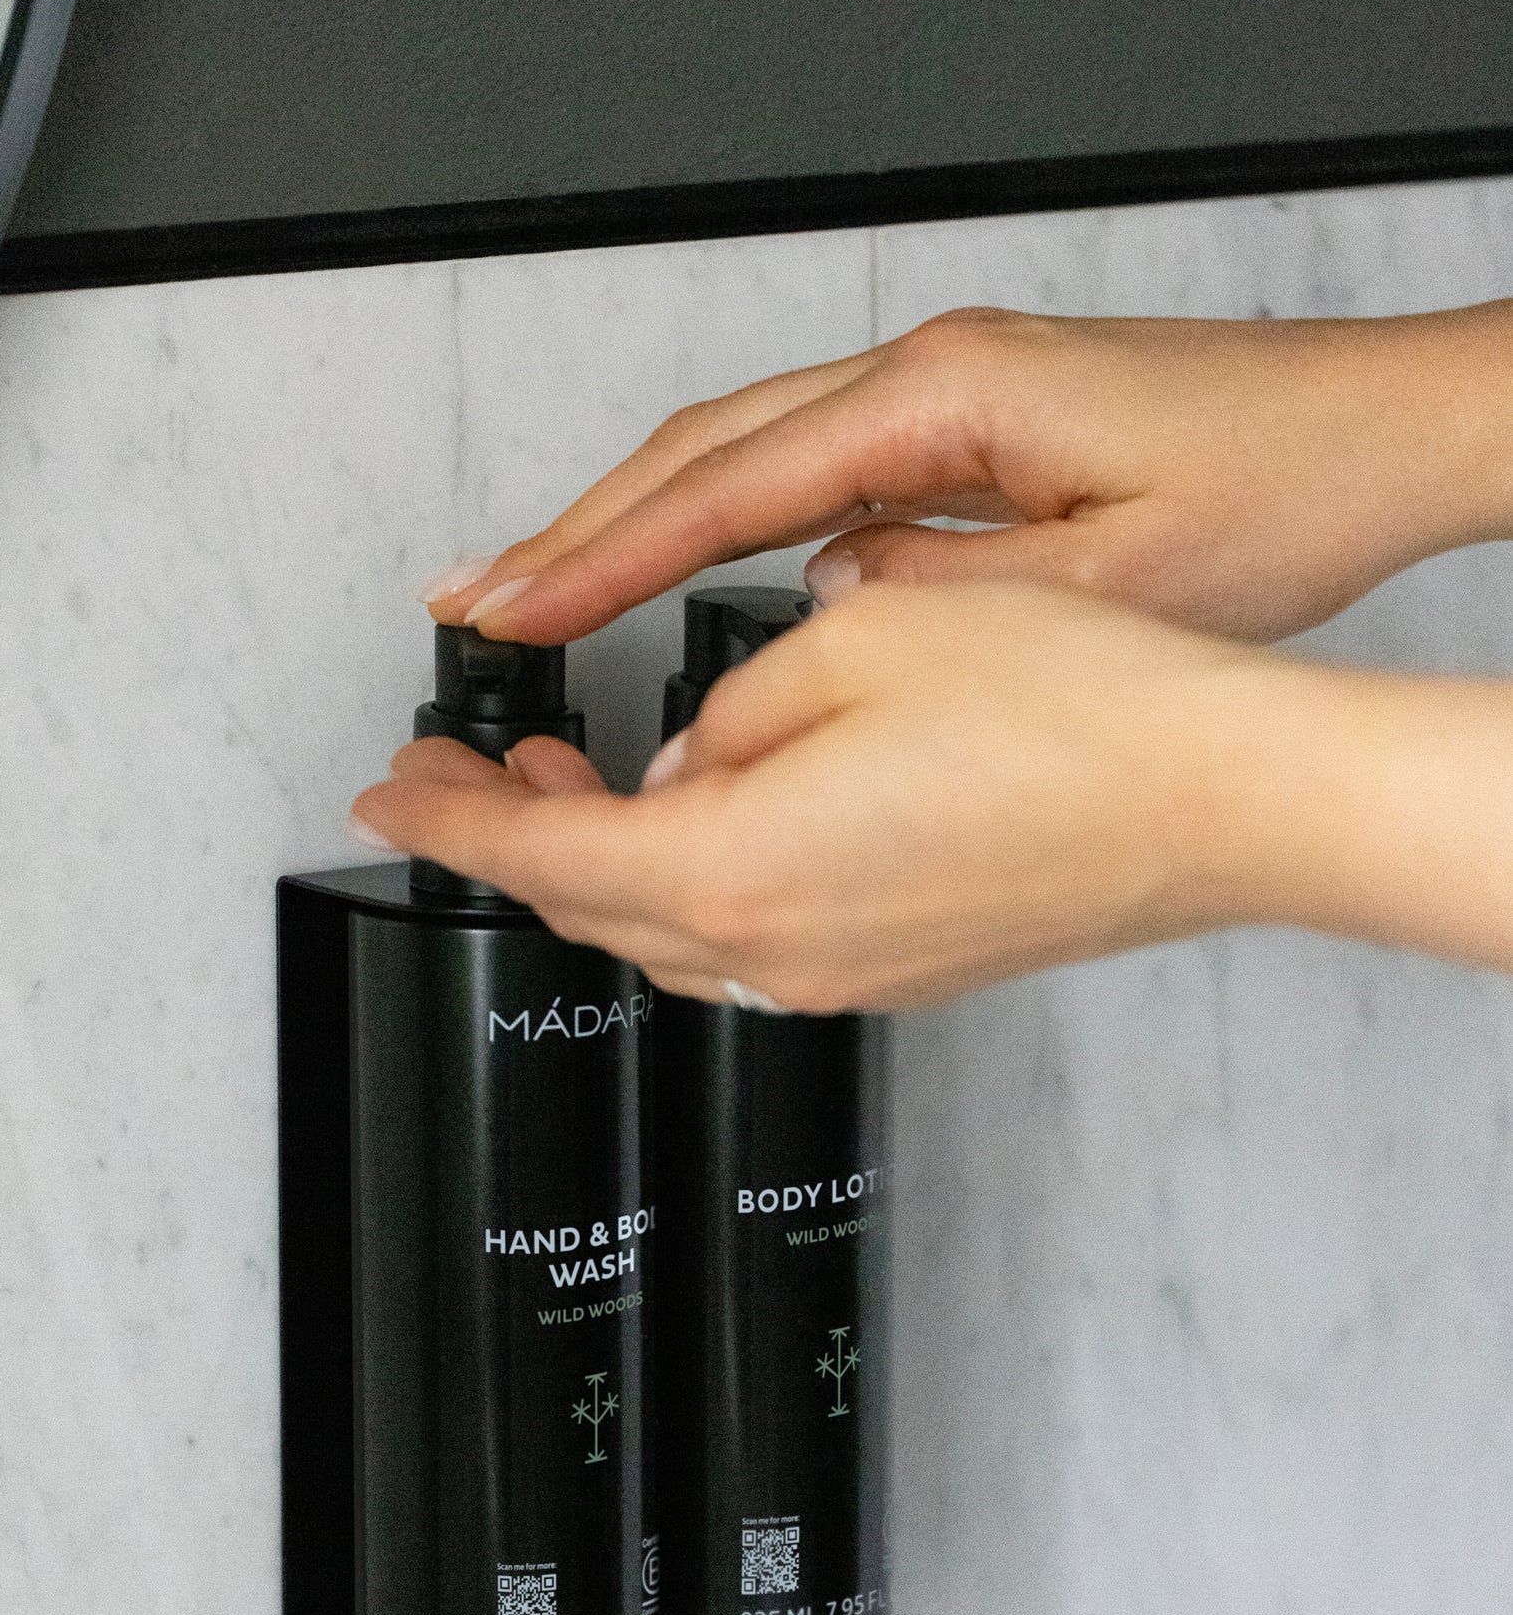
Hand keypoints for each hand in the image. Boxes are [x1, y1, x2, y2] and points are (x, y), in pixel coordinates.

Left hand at [355, 582, 1332, 1008]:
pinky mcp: (900, 969)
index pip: (536, 856)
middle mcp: (781, 948)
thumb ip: (729, 711)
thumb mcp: (857, 641)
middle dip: (513, 834)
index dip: (443, 821)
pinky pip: (753, 936)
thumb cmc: (1080, 716)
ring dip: (604, 857)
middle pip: (591, 907)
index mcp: (739, 867)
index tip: (389, 794)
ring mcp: (844, 972)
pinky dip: (693, 878)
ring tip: (575, 774)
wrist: (1226, 799)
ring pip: (669, 930)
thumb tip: (688, 760)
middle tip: (472, 765)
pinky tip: (710, 806)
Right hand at [422, 303, 1512, 649]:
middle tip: (476, 601)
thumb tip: (823, 603)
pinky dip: (720, 519)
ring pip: (742, 451)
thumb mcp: (1106, 582)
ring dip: (636, 519)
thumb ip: (940, 594)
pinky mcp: (962, 422)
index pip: (725, 486)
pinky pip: (804, 469)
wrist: (1374, 432)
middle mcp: (926, 376)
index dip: (602, 556)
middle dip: (578, 527)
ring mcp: (939, 391)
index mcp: (944, 400)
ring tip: (543, 591)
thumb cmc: (1276, 492)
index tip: (513, 610)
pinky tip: (684, 570)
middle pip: (703, 447)